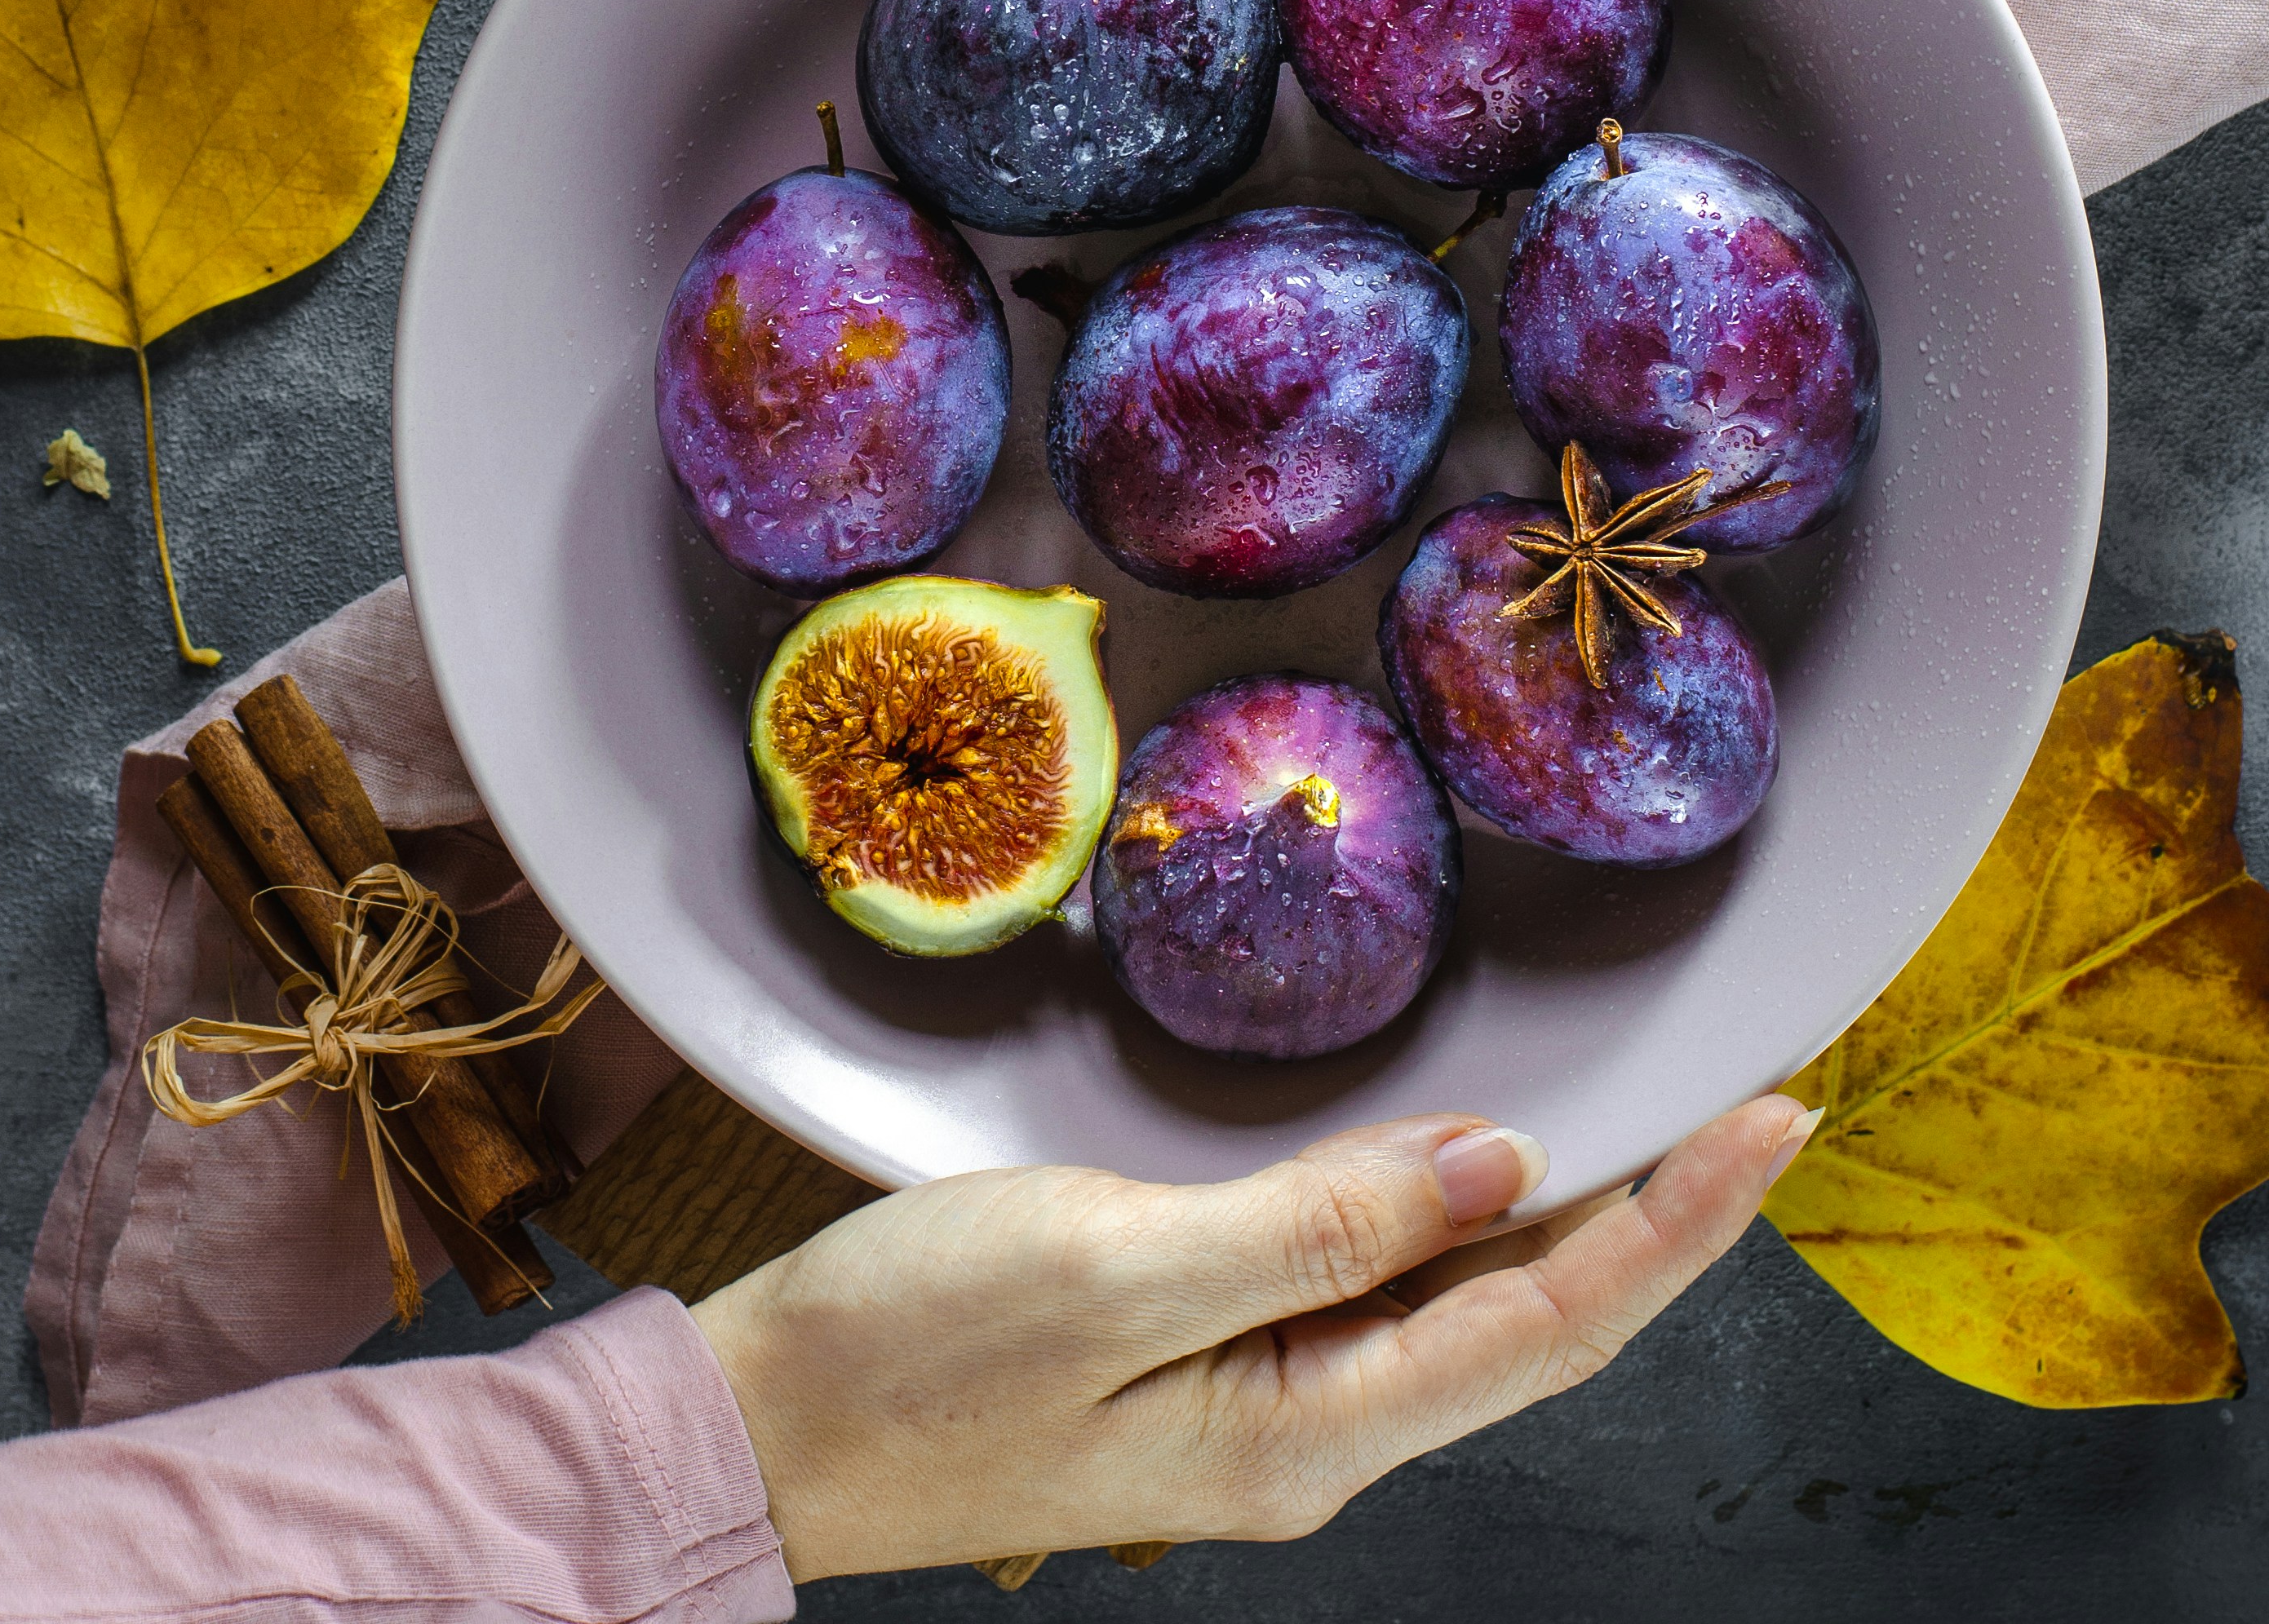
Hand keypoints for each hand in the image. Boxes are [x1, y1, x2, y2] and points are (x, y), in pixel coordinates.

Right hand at [693, 1092, 1816, 1579]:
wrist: (775, 1426)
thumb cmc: (916, 1352)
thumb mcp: (1114, 1270)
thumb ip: (1314, 1226)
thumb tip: (1490, 1168)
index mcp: (1310, 1435)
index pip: (1550, 1318)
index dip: (1676, 1218)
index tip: (1774, 1120)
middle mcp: (1314, 1439)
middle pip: (1531, 1320)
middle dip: (1658, 1216)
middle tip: (1757, 1108)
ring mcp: (1264, 1409)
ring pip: (1463, 1306)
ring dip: (1570, 1218)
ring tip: (1663, 1130)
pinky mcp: (1211, 1363)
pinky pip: (1379, 1289)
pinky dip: (1455, 1216)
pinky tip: (1474, 1166)